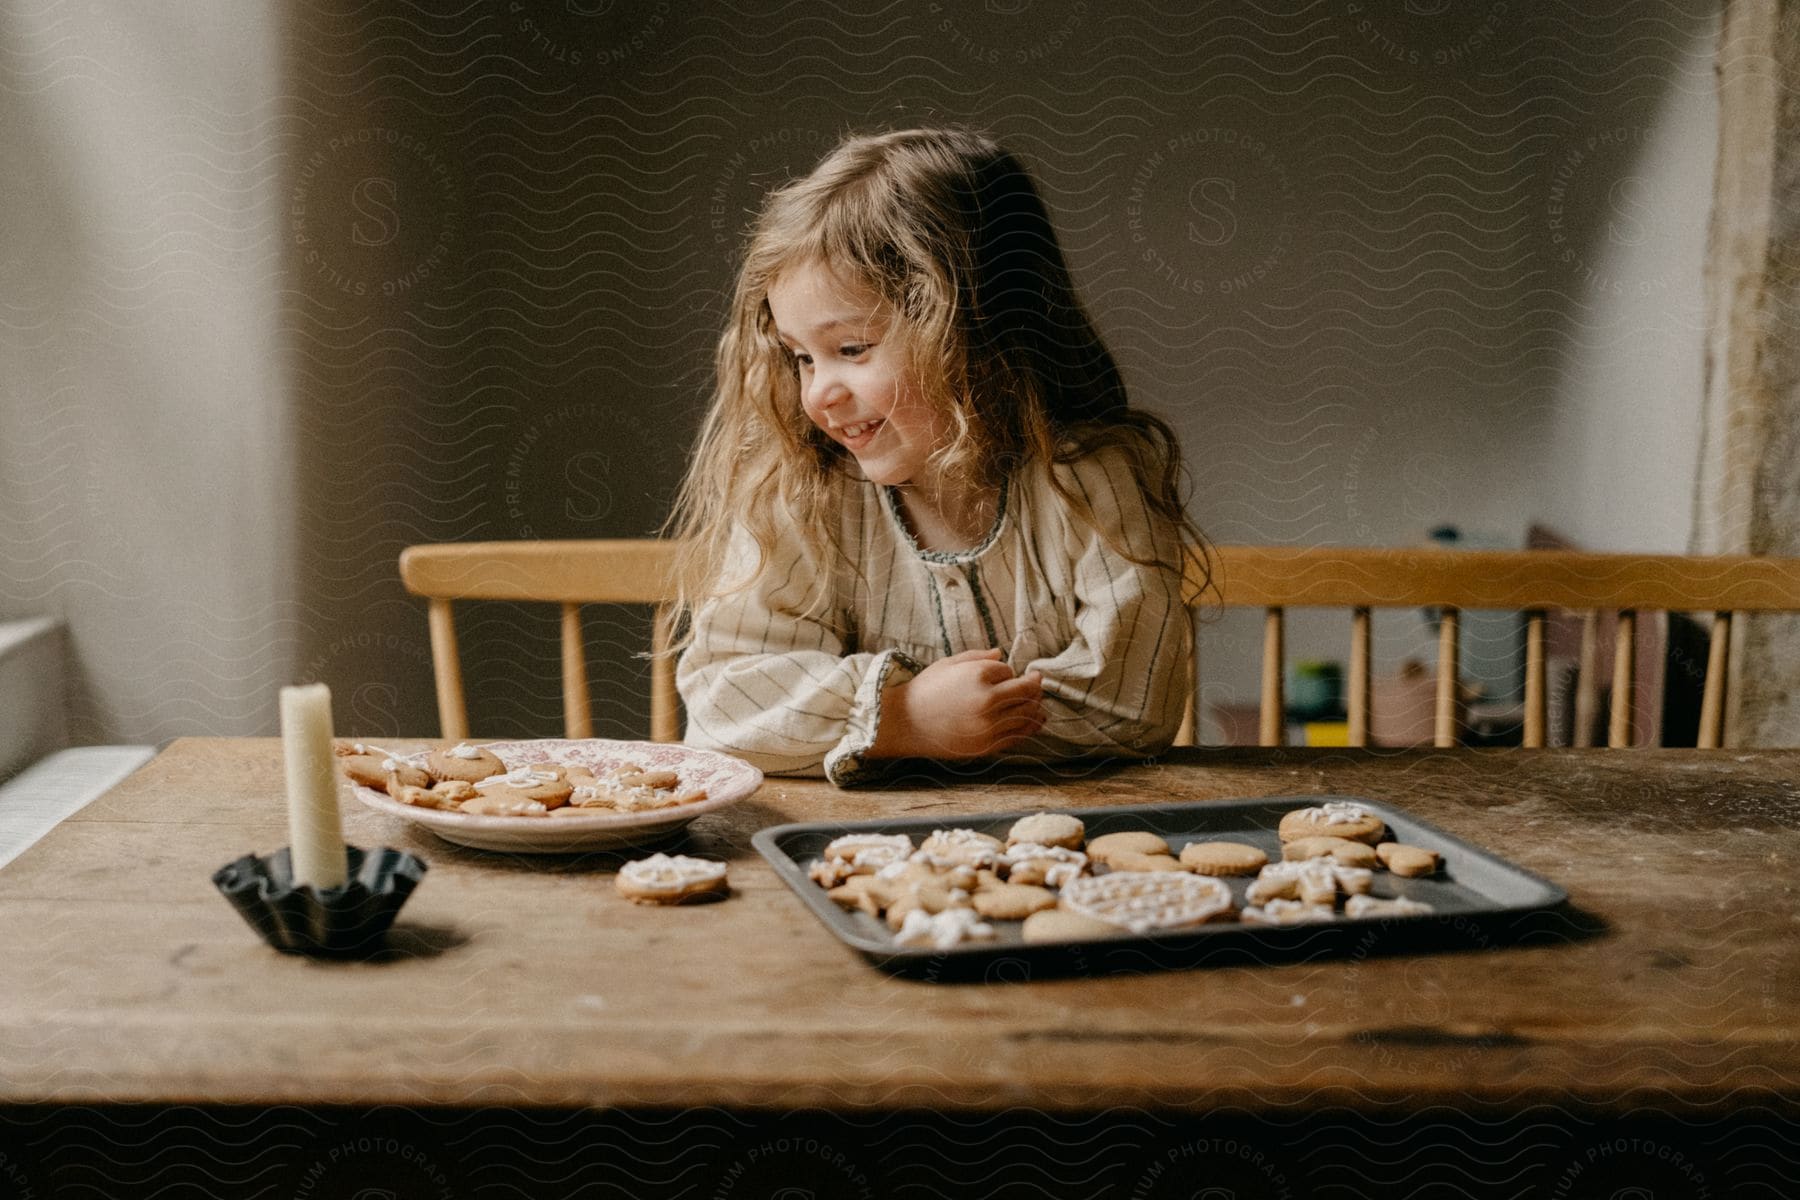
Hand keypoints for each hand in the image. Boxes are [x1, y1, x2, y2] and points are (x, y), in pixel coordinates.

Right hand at [874, 648, 1045, 760]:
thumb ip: (978, 657)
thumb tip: (1001, 654)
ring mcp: (988, 725)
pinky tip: (1036, 720)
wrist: (904, 722)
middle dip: (1033, 686)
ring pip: (1026, 714)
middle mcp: (987, 700)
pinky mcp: (986, 745)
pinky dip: (1029, 727)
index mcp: (978, 676)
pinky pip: (1016, 735)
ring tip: (1039, 702)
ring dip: (1036, 706)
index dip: (1008, 672)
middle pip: (1025, 692)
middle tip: (1037, 681)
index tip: (1004, 673)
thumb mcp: (949, 664)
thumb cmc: (925, 689)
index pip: (1009, 672)